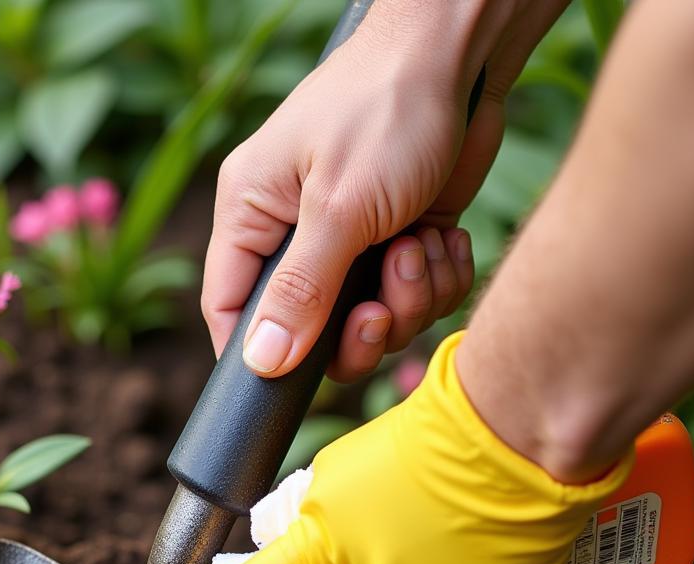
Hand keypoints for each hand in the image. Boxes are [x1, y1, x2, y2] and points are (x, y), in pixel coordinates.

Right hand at [187, 334, 632, 563]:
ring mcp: (347, 462)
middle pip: (293, 558)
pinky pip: (361, 491)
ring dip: (361, 552)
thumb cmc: (499, 522)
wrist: (528, 411)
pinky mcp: (376, 435)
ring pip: (333, 523)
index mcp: (321, 549)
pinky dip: (384, 517)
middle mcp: (320, 500)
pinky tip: (441, 526)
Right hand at [202, 0, 568, 380]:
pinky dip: (437, 279)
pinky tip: (444, 238)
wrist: (466, 52)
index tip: (289, 381)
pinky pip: (414, 298)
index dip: (255, 354)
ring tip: (419, 244)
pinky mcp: (399, 239)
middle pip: (309, 332)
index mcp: (252, 215)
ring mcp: (350, 240)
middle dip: (358, 330)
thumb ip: (299, 292)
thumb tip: (260, 362)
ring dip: (409, 299)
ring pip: (370, 321)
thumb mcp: (338, 208)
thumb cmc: (387, 108)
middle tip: (382, 305)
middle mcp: (294, 233)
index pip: (228, 308)